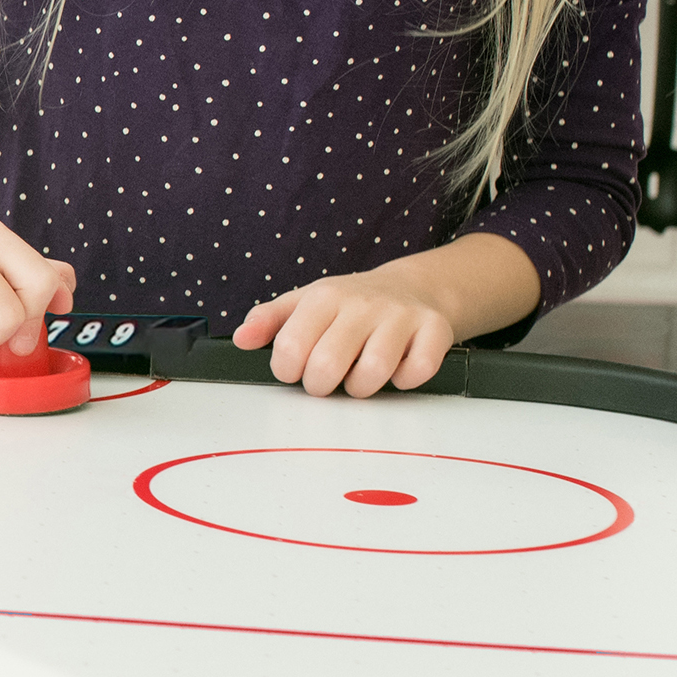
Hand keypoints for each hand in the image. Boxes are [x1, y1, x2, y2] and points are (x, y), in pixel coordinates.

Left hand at [233, 268, 456, 396]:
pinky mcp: (435, 330)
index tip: (294, 369)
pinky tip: (395, 370)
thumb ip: (267, 321)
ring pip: (371, 375)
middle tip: (324, 378)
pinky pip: (416, 372)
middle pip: (327, 367)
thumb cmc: (349, 305)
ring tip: (357, 377)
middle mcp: (363, 304)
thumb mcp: (302, 304)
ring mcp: (401, 316)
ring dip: (360, 388)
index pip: (291, 348)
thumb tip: (241, 338)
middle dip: (320, 385)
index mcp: (324, 298)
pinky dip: (404, 380)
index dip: (287, 371)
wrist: (412, 288)